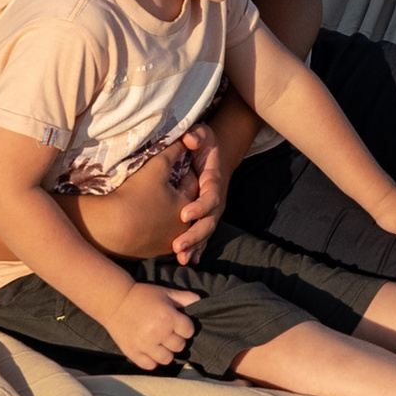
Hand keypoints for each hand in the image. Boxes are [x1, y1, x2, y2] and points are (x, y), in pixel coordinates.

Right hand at [68, 131, 198, 265]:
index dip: (183, 169)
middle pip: (185, 203)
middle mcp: (183, 228)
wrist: (108, 228)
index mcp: (188, 206)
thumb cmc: (134, 195)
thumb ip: (174, 150)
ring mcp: (168, 243)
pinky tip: (142, 214)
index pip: (192, 183)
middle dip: (179, 190)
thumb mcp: (157, 167)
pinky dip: (155, 225)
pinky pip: (158, 234)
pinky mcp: (152, 253)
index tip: (172, 164)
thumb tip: (185, 137)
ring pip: (172, 220)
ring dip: (167, 209)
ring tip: (153, 197)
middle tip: (164, 180)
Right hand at [95, 277, 198, 370]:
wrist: (114, 301)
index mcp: (168, 317)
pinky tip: (150, 350)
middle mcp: (158, 333)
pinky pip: (150, 365)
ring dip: (167, 352)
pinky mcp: (133, 353)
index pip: (188, 331)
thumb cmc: (142, 295)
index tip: (178, 323)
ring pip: (167, 359)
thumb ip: (186, 298)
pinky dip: (152, 360)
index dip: (185, 327)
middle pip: (179, 346)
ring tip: (161, 343)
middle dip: (177, 339)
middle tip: (168, 333)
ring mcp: (145, 345)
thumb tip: (202, 303)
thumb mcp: (166, 292)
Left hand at [169, 120, 231, 262]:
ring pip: (206, 233)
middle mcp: (216, 200)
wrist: (215, 156)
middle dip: (195, 235)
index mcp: (214, 182)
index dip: (199, 207)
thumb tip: (190, 139)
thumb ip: (198, 135)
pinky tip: (189, 261)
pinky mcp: (205, 218)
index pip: (210, 197)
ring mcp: (211, 212)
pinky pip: (202, 237)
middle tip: (178, 247)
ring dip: (195, 247)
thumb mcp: (203, 134)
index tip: (184, 215)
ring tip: (181, 259)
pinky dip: (198, 249)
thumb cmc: (204, 145)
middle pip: (209, 222)